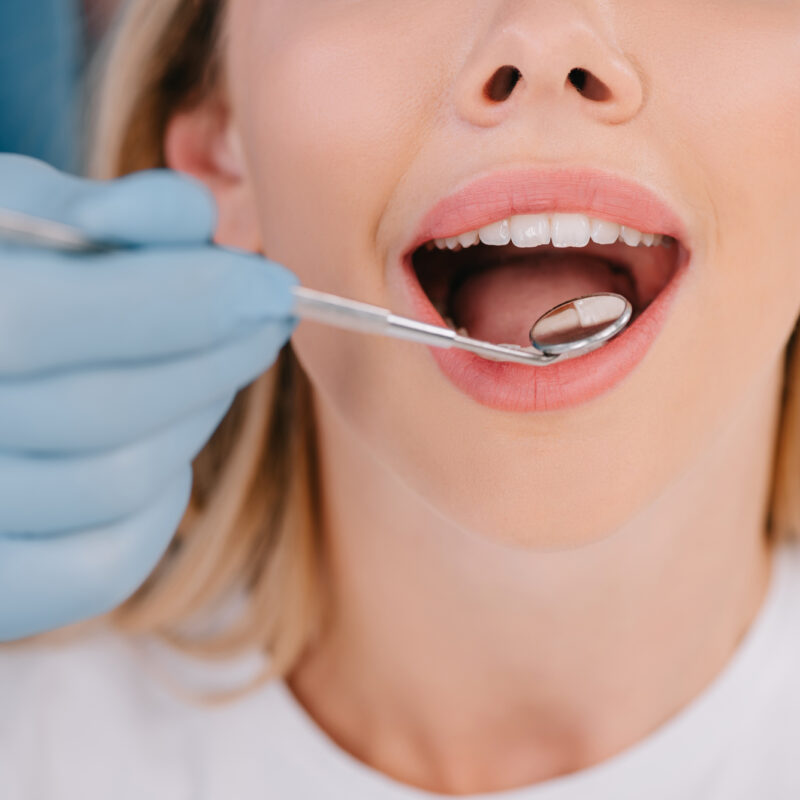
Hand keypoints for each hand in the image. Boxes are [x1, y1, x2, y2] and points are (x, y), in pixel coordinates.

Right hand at [0, 155, 297, 640]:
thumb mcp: (15, 213)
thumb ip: (98, 212)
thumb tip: (195, 222)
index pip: (53, 318)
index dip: (190, 298)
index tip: (273, 285)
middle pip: (105, 412)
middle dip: (214, 358)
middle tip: (263, 321)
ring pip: (118, 487)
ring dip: (192, 420)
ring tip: (205, 370)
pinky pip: (103, 566)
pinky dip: (160, 504)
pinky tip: (163, 448)